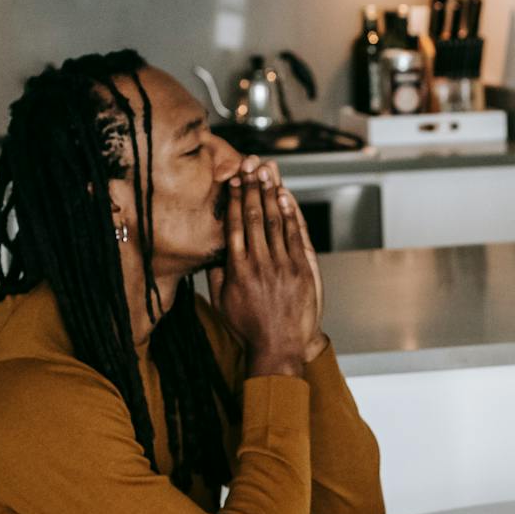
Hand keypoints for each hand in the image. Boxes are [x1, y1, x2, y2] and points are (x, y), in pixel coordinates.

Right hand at [208, 162, 322, 377]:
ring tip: (267, 173)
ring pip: (274, 222)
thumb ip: (215, 273)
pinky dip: (290, 214)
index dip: (233, 199)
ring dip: (270, 194)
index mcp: (236, 269)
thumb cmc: (247, 327)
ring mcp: (282, 266)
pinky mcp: (301, 270)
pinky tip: (285, 197)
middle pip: (253, 217)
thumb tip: (212, 249)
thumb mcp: (221, 301)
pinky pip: (294, 235)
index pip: (233, 224)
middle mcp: (258, 263)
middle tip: (250, 166)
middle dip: (252, 188)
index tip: (232, 179)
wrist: (279, 347)